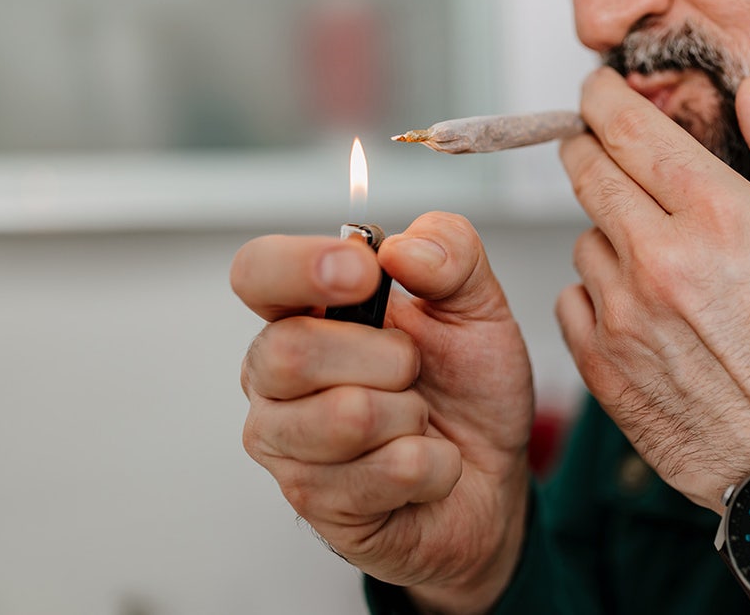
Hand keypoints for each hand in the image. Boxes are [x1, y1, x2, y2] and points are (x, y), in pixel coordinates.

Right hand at [231, 212, 533, 613]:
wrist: (493, 473)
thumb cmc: (466, 387)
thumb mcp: (478, 306)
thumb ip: (451, 255)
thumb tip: (401, 248)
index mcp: (303, 313)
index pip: (256, 272)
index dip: (299, 267)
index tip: (363, 272)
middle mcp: (275, 376)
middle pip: (293, 352)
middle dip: (388, 359)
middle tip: (414, 372)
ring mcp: (286, 444)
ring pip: (348, 417)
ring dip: (413, 416)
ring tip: (416, 422)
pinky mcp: (315, 502)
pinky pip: (392, 470)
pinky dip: (435, 465)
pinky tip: (424, 468)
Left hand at [556, 68, 749, 510]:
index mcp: (719, 218)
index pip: (632, 130)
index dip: (606, 100)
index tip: (597, 90)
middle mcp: (659, 261)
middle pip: (588, 173)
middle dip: (588, 147)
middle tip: (602, 147)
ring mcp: (623, 317)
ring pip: (583, 239)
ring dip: (607, 231)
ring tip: (657, 257)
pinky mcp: (603, 367)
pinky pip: (572, 300)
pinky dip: (596, 292)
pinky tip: (641, 308)